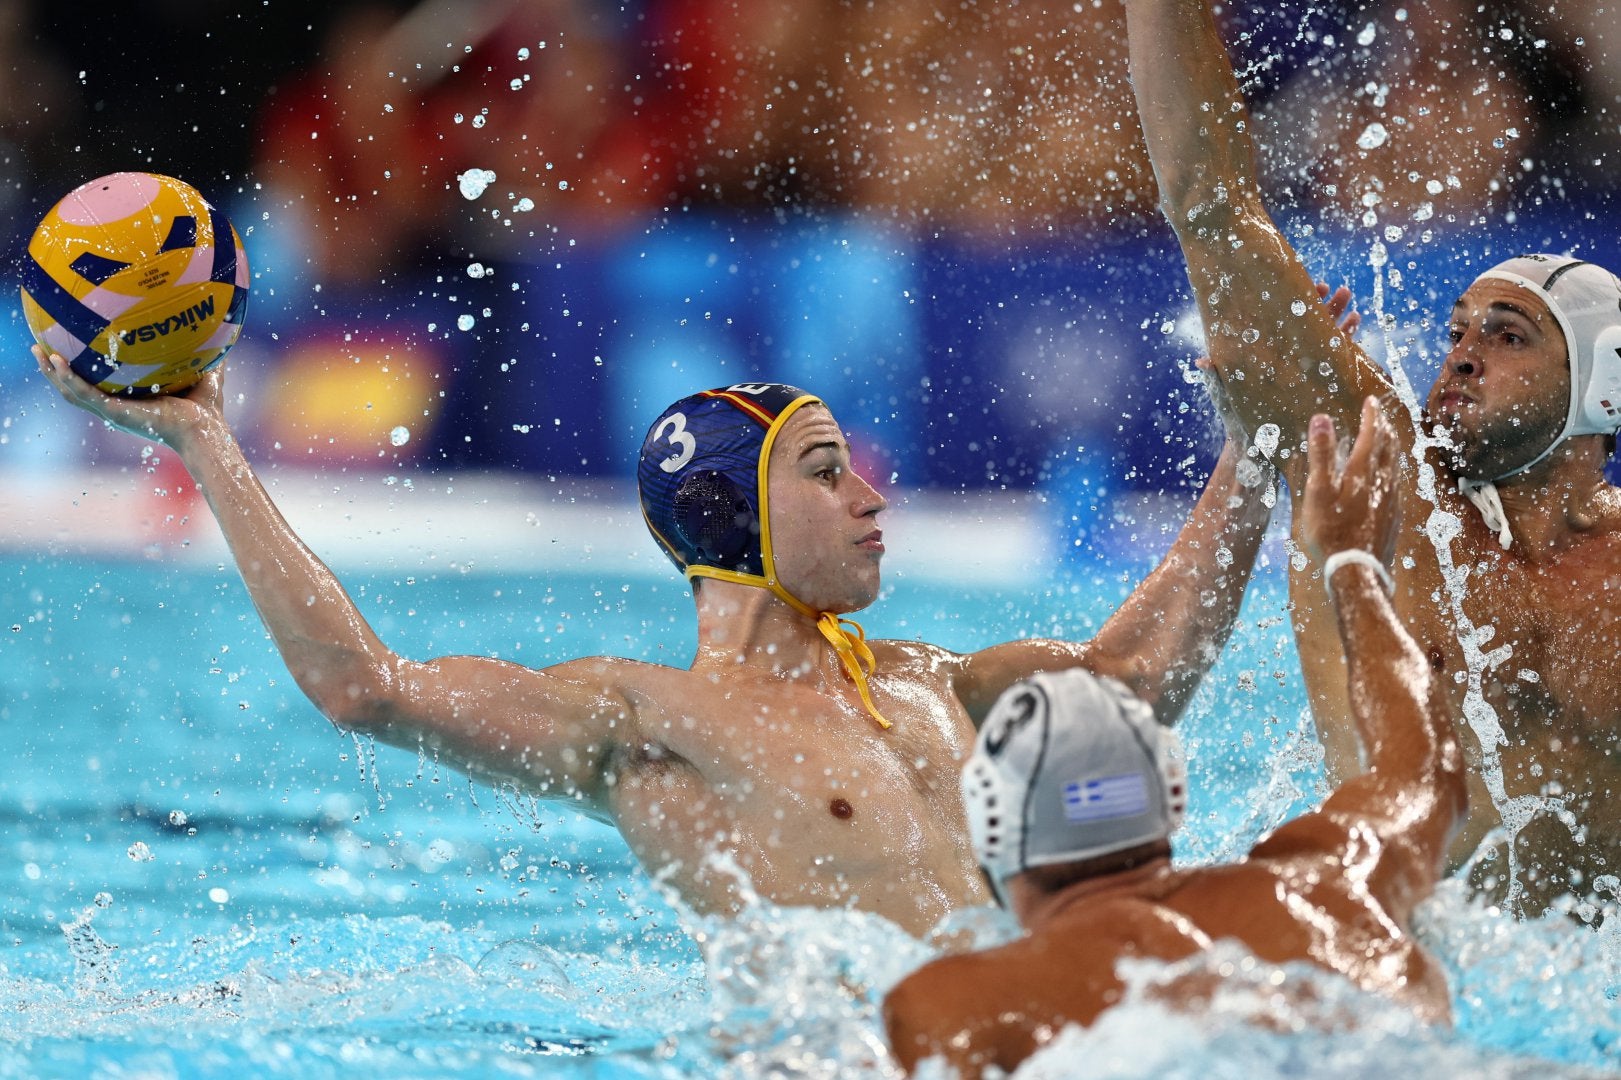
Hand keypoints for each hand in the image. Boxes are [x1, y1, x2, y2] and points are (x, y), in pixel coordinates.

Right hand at [33, 345, 225, 448]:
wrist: (206, 430)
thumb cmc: (206, 409)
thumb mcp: (200, 373)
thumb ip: (200, 354)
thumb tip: (211, 327)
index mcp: (130, 402)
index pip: (98, 386)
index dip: (80, 370)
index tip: (68, 349)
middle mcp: (117, 408)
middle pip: (75, 389)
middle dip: (54, 370)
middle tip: (39, 347)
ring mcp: (114, 413)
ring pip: (71, 393)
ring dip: (52, 373)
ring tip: (38, 351)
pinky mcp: (116, 414)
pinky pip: (85, 394)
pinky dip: (69, 378)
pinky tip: (57, 361)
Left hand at [1195, 279, 1358, 448]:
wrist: (1259, 452)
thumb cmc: (1237, 423)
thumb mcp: (1225, 399)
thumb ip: (1216, 379)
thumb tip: (1201, 360)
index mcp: (1265, 356)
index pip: (1279, 323)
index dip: (1292, 303)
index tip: (1306, 287)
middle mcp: (1285, 359)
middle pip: (1305, 324)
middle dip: (1323, 305)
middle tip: (1339, 289)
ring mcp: (1303, 370)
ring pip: (1323, 337)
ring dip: (1338, 317)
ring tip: (1351, 300)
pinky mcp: (1318, 385)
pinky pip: (1335, 359)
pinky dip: (1346, 340)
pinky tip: (1357, 323)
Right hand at [1300, 396, 1400, 566]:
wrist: (1357, 569)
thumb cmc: (1331, 530)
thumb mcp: (1319, 490)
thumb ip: (1322, 453)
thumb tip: (1322, 418)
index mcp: (1364, 471)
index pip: (1373, 433)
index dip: (1372, 415)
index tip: (1371, 401)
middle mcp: (1383, 481)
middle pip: (1389, 447)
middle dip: (1384, 428)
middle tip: (1379, 417)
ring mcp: (1391, 499)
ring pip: (1395, 465)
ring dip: (1390, 448)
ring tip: (1385, 441)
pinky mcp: (1393, 516)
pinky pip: (1395, 484)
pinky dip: (1390, 471)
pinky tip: (1386, 479)